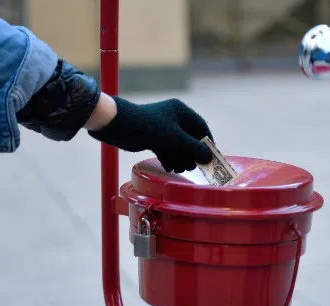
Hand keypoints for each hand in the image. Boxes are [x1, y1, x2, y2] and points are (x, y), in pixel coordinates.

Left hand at [88, 97, 213, 172]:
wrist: (118, 126)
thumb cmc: (150, 127)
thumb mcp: (176, 139)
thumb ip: (195, 149)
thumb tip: (209, 158)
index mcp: (181, 112)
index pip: (201, 128)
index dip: (207, 143)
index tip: (211, 158)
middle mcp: (173, 118)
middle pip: (190, 139)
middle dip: (191, 154)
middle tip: (193, 167)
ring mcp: (162, 129)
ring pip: (178, 146)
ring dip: (180, 159)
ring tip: (179, 169)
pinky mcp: (153, 138)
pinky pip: (166, 150)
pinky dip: (169, 159)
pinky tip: (169, 168)